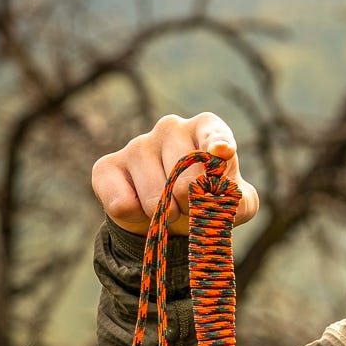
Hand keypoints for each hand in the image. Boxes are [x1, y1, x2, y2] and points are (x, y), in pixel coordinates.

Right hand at [92, 113, 258, 235]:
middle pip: (184, 175)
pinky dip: (135, 218)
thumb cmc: (206, 200)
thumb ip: (239, 201)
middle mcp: (171, 128)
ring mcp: (137, 144)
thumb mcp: (235, 204)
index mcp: (204, 129)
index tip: (223, 152)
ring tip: (169, 209)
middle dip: (190, 203)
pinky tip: (140, 209)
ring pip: (154, 196)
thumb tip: (224, 200)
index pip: (213, 131)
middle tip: (189, 207)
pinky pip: (121, 204)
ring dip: (165, 214)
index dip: (217, 142)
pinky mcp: (106, 166)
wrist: (167, 218)